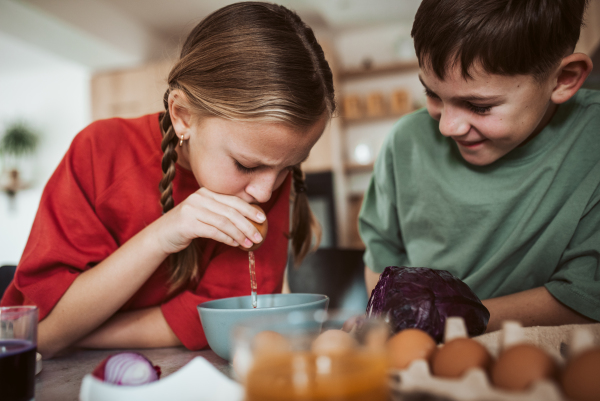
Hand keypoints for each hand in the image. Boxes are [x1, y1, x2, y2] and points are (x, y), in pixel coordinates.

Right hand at [151, 187, 265, 254]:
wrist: (161, 235)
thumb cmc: (187, 226)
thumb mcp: (205, 214)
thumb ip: (222, 213)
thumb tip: (248, 221)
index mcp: (207, 192)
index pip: (233, 200)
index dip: (250, 209)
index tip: (263, 219)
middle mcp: (200, 197)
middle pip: (231, 211)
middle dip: (248, 224)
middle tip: (258, 236)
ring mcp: (193, 209)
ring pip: (224, 222)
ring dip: (239, 234)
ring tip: (249, 243)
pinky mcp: (188, 224)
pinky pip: (213, 231)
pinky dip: (227, 238)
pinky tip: (235, 244)